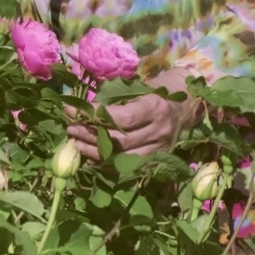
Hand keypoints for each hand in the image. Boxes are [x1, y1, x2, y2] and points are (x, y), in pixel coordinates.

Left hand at [66, 67, 201, 162]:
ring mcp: (160, 150)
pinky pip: (127, 167)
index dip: (95, 117)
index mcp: (155, 108)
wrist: (184, 107)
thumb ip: (114, 98)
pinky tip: (90, 156)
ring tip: (75, 143)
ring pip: (122, 158)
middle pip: (120, 141)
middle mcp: (159, 132)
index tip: (74, 111)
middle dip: (90, 135)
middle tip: (70, 128)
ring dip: (94, 153)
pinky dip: (106, 164)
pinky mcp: (157, 161)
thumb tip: (83, 106)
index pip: (122, 118)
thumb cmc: (156, 91)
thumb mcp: (138, 87)